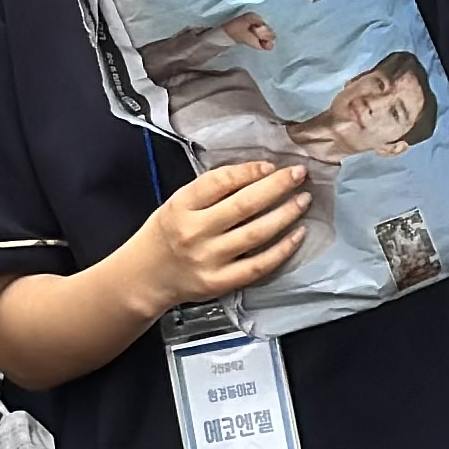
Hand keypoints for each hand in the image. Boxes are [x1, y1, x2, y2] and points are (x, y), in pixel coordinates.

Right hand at [107, 159, 318, 329]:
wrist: (145, 277)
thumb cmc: (166, 235)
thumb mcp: (177, 204)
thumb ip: (209, 191)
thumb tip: (255, 174)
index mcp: (181, 207)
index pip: (220, 182)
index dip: (249, 171)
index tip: (271, 166)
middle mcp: (194, 232)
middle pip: (244, 205)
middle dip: (277, 187)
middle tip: (298, 175)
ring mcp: (208, 259)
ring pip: (256, 233)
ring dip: (285, 214)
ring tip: (303, 200)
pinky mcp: (220, 282)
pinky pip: (259, 265)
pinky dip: (282, 249)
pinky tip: (297, 235)